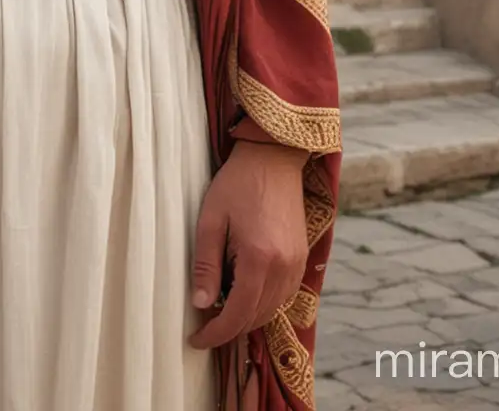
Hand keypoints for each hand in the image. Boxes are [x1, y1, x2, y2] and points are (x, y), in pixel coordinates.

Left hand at [188, 141, 308, 350]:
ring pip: (272, 310)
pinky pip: (284, 296)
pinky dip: (264, 304)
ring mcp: (296, 264)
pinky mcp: (302, 258)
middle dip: (230, 329)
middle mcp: (283, 267)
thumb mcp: (211, 219)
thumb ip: (206, 264)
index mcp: (258, 258)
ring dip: (247, 318)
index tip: (197, 340)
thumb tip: (200, 304)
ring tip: (221, 312)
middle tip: (204, 327)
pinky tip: (245, 295)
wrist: (273, 157)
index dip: (216, 333)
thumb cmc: (237, 183)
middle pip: (256, 317)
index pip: (237, 314)